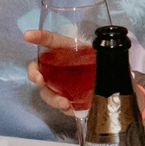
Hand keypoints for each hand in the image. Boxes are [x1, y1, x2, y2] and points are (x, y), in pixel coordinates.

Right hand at [19, 29, 144, 117]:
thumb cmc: (108, 66)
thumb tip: (117, 52)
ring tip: (64, 104)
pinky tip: (70, 109)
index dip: (40, 36)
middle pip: (39, 67)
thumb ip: (110, 55)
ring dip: (51, 97)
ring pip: (46, 90)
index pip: (52, 41)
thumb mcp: (110, 58)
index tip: (27, 35)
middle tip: (39, 79)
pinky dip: (62, 108)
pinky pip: (58, 104)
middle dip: (34, 73)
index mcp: (70, 49)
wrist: (114, 87)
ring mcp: (60, 84)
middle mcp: (60, 66)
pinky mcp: (65, 98)